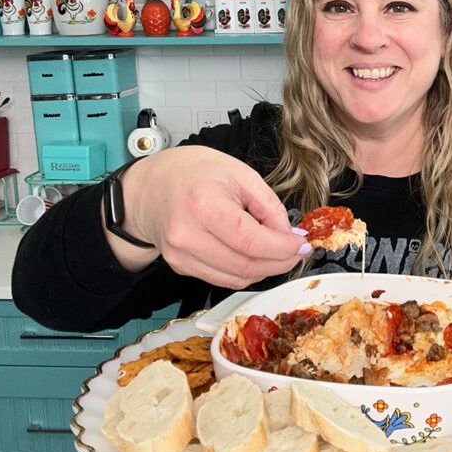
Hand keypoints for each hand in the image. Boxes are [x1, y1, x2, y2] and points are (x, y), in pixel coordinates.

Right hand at [110, 146, 310, 287]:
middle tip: (296, 250)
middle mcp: (188, 235)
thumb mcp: (240, 173)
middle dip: (280, 262)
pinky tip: (254, 257)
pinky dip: (245, 272)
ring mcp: (181, 255)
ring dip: (265, 270)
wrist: (149, 186)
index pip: (252, 242)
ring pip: (237, 278)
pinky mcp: (180, 266)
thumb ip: (269, 206)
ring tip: (277, 253)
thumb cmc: (193, 172)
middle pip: (247, 265)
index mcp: (204, 205)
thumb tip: (291, 235)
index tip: (302, 243)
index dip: (283, 248)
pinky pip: (222, 279)